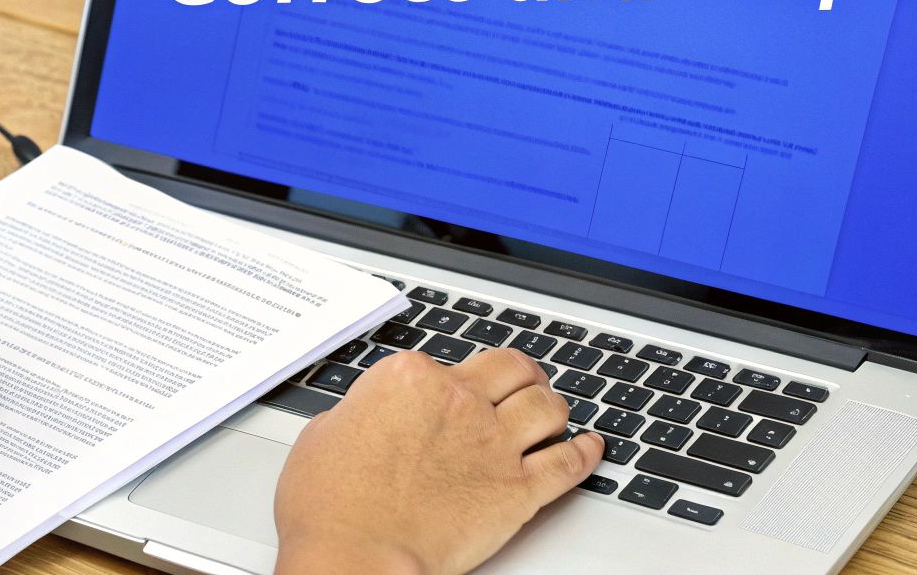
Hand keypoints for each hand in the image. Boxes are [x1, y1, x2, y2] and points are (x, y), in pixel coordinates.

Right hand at [273, 348, 603, 574]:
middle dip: (524, 374)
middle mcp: (458, 400)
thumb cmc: (330, 505)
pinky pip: (569, 463)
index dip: (457, 380)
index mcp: (410, 378)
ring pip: (548, 406)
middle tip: (526, 382)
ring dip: (554, 407)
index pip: (452, 362)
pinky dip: (587, 452)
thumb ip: (360, 413)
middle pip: (513, 369)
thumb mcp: (324, 434)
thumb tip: (366, 417)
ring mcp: (493, 444)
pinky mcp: (517, 490)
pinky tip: (591, 448)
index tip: (458, 391)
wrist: (355, 554)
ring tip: (554, 412)